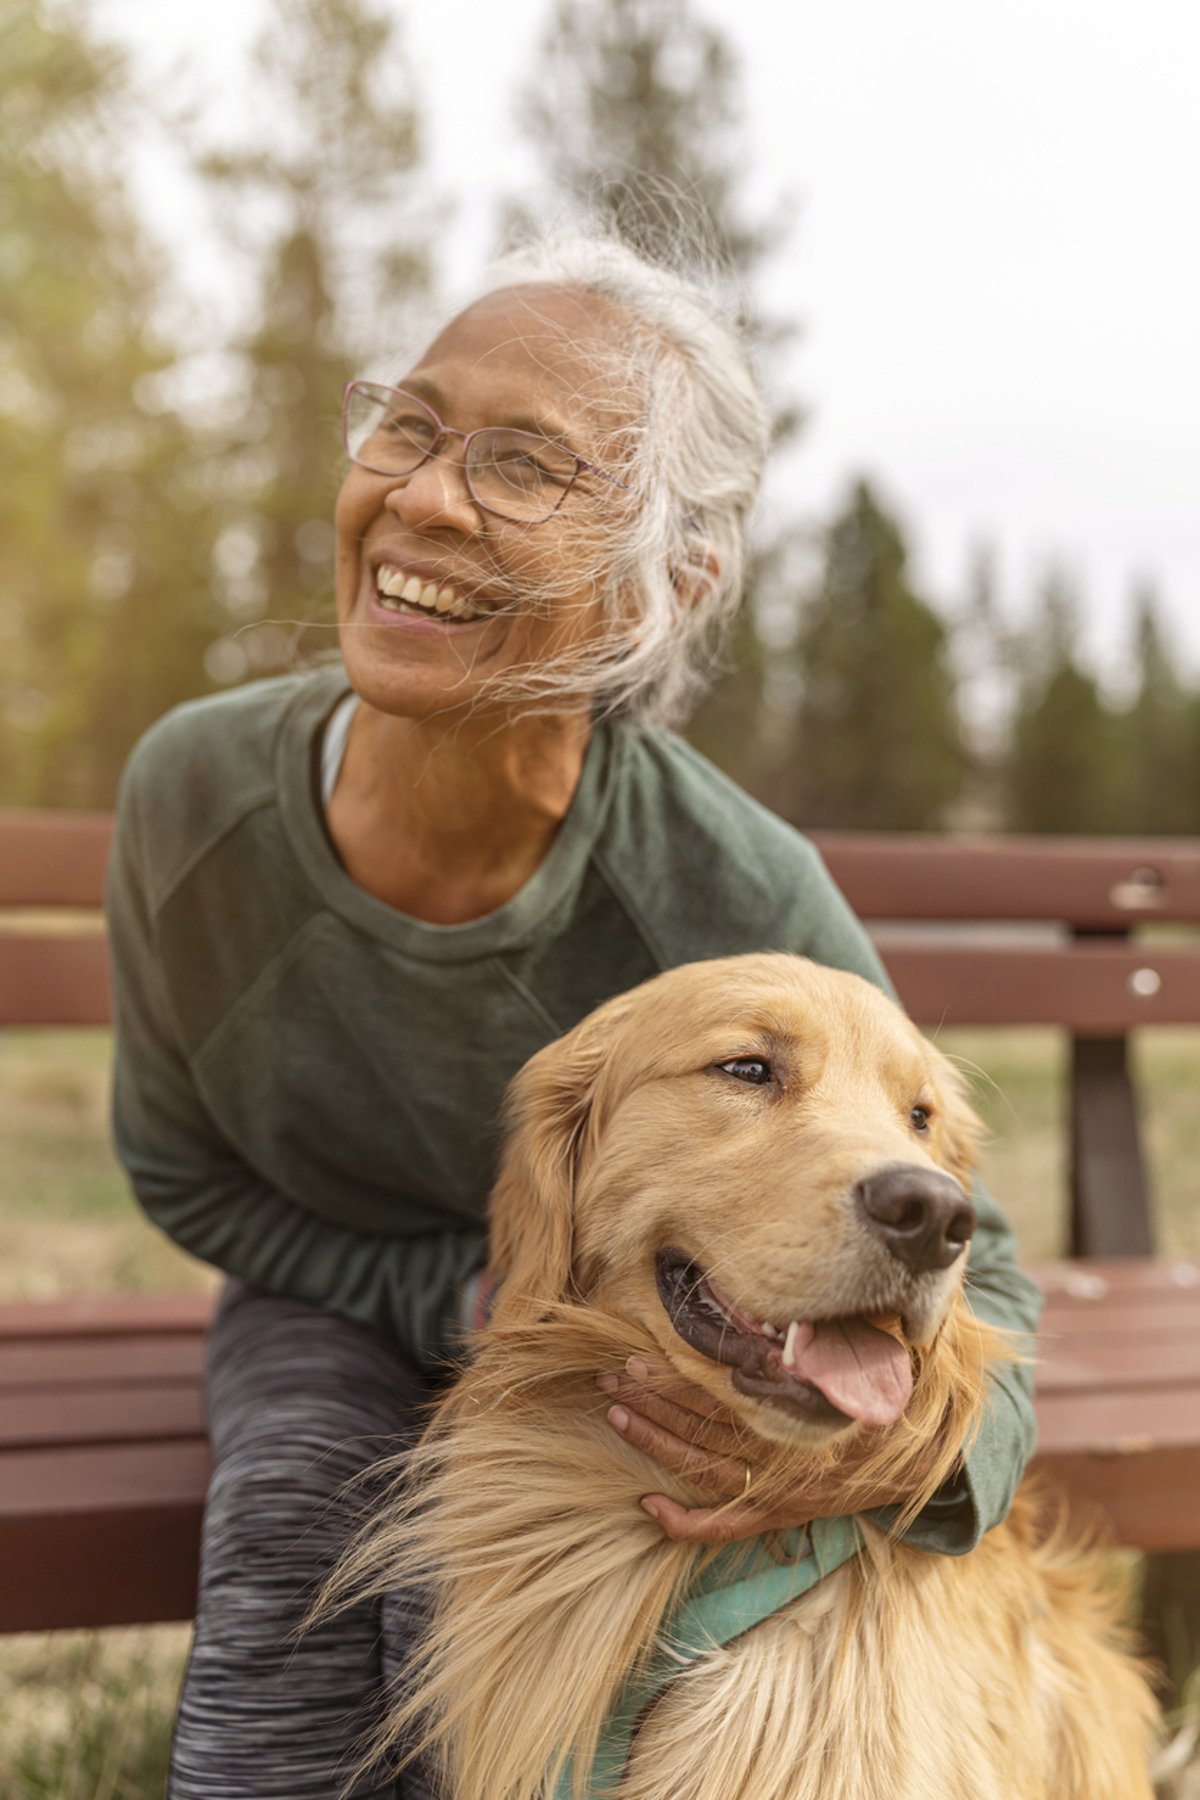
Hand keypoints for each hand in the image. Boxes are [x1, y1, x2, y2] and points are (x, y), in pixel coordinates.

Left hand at [598, 1353, 927, 1544]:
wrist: (927, 1461)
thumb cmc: (889, 1394)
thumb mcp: (870, 1355)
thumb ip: (830, 1333)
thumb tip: (798, 1294)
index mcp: (803, 1412)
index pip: (725, 1395)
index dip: (678, 1377)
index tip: (638, 1352)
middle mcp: (788, 1455)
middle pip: (705, 1429)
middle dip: (653, 1401)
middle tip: (611, 1377)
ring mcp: (783, 1492)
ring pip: (706, 1471)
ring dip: (657, 1444)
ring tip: (616, 1414)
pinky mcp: (782, 1515)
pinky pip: (729, 1526)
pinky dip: (688, 1522)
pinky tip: (647, 1505)